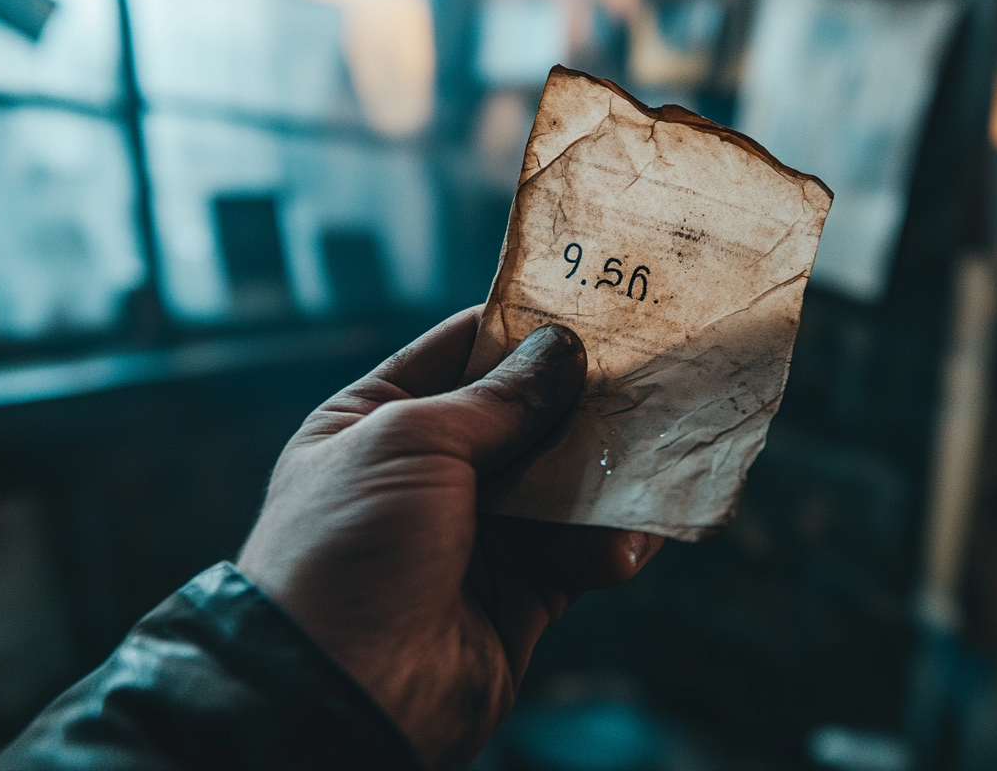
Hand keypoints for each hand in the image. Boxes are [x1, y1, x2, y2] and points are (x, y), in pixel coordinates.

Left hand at [237, 307, 662, 769]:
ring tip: (652, 456)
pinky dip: (606, 543)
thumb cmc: (350, 548)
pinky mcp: (519, 592)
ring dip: (605, 474)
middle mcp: (430, 473)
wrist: (344, 691)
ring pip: (562, 483)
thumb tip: (562, 350)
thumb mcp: (411, 442)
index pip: (460, 350)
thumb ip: (497, 400)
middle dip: (582, 400)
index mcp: (378, 421)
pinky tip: (627, 541)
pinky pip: (577, 550)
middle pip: (525, 416)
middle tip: (649, 374)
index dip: (523, 325)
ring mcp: (476, 533)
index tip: (592, 304)